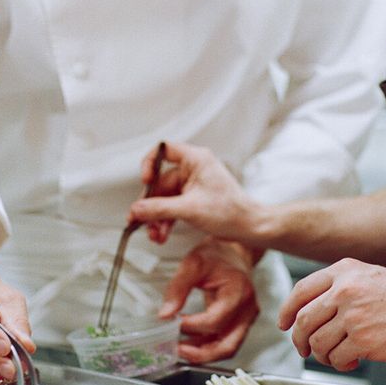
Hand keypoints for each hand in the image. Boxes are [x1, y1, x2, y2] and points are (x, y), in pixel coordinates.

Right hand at [131, 142, 257, 245]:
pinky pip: (172, 207)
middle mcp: (193, 169)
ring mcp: (193, 185)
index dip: (150, 164)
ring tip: (154, 234)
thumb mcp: (189, 209)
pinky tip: (161, 234)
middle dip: (151, 205)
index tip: (145, 181)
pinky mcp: (194, 199)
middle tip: (139, 220)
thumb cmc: (230, 211)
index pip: (163, 150)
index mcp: (196, 160)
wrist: (248, 227)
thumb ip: (160, 209)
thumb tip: (137, 209)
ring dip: (157, 217)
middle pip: (160, 182)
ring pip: (165, 198)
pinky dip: (166, 220)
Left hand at [159, 238, 259, 362]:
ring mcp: (247, 318)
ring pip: (228, 348)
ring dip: (203, 354)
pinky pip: (226, 342)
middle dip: (200, 354)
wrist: (233, 251)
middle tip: (177, 350)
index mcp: (239, 292)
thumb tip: (165, 314)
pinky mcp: (242, 323)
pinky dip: (208, 347)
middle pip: (228, 346)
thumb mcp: (193, 264)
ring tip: (180, 349)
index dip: (192, 326)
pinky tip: (189, 343)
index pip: (215, 321)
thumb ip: (178, 288)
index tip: (172, 322)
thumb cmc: (216, 255)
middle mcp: (248, 309)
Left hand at [278, 259, 385, 370]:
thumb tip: (309, 309)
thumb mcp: (369, 276)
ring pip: (318, 342)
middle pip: (304, 320)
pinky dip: (340, 364)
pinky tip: (351, 360)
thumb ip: (339, 286)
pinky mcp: (363, 340)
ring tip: (335, 355)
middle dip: (299, 339)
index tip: (283, 322)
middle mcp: (345, 291)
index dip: (287, 310)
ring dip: (322, 355)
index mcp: (344, 272)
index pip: (302, 291)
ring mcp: (353, 316)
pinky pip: (336, 357)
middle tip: (304, 348)